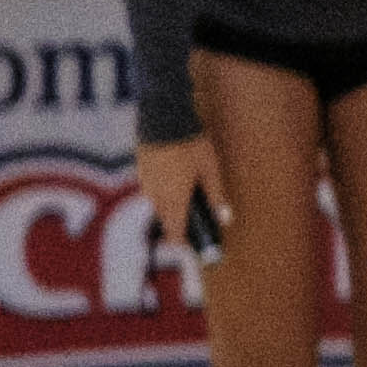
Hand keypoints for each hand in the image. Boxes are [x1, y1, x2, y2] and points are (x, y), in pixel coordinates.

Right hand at [137, 132, 224, 246]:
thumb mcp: (210, 170)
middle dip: (178, 225)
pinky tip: (175, 183)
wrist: (163, 119)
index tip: (191, 247)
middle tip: (194, 225)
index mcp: (174, 199)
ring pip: (157, 204)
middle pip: (166, 219)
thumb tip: (225, 219)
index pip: (174, 231)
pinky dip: (163, 192)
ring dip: (170, 207)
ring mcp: (145, 183)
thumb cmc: (191, 145)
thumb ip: (216, 195)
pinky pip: (152, 189)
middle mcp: (156, 195)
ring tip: (187, 203)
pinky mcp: (141, 171)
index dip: (182, 242)